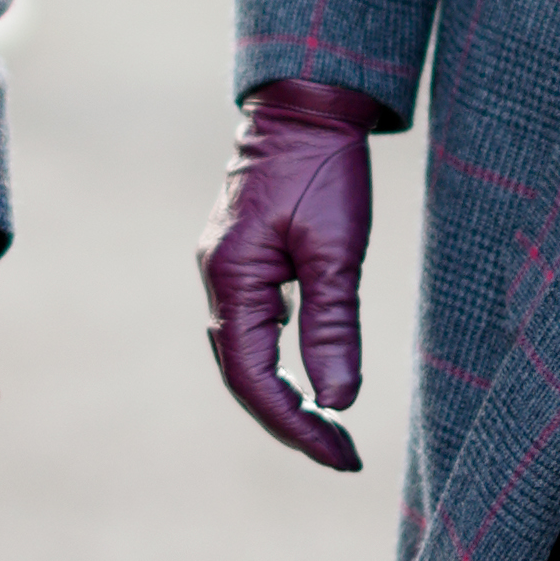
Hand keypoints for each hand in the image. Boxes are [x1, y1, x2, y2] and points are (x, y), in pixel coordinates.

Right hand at [197, 79, 384, 470]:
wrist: (307, 104)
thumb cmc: (323, 168)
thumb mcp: (336, 248)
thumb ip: (332, 324)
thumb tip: (337, 401)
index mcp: (231, 277)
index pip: (253, 377)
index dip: (295, 426)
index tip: (342, 456)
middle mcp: (217, 278)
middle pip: (242, 373)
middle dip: (290, 420)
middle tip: (342, 455)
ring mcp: (225, 268)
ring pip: (244, 353)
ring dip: (282, 395)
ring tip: (329, 430)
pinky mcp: (241, 258)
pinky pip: (251, 327)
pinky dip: (277, 362)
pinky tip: (309, 376)